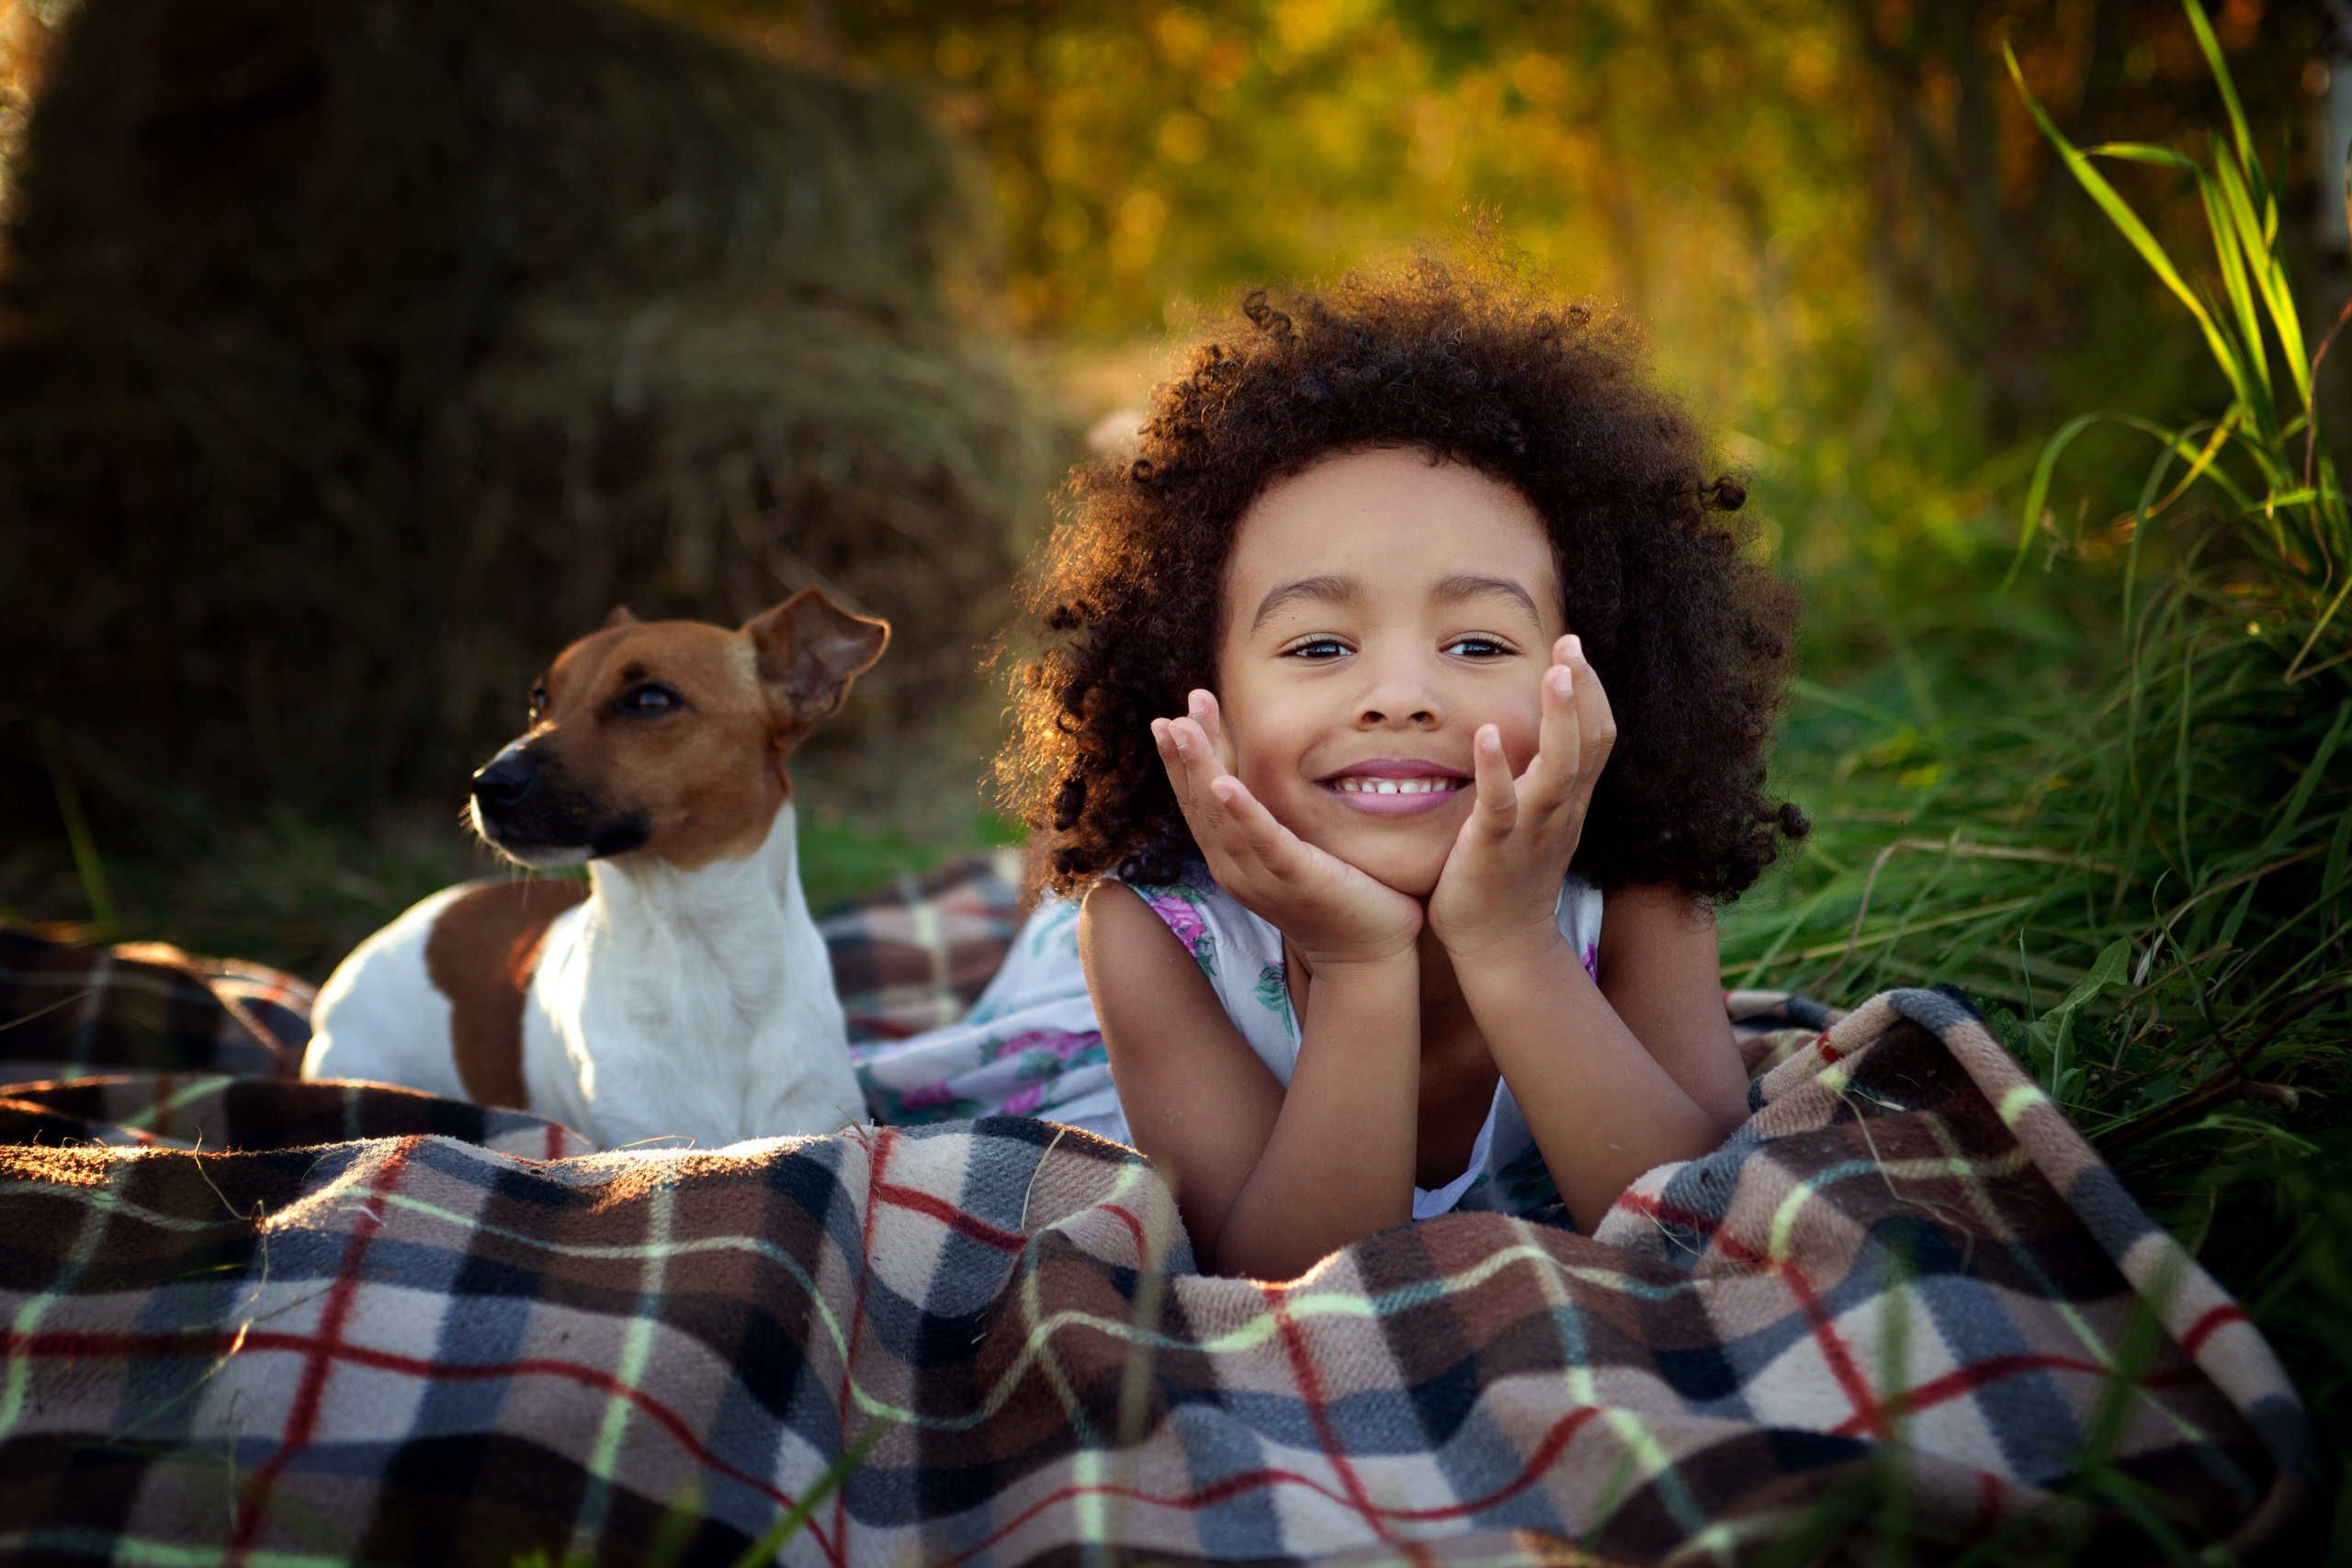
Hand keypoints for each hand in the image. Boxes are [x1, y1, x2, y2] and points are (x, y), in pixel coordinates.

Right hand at [1152, 690, 1422, 967]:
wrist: (1367, 957)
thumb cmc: (1339, 898)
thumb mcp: (1295, 852)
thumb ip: (1277, 819)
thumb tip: (1273, 779)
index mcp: (1233, 860)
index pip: (1199, 802)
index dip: (1183, 761)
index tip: (1173, 717)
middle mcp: (1235, 869)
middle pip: (1199, 803)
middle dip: (1184, 753)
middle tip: (1172, 711)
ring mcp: (1262, 877)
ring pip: (1219, 816)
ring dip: (1199, 768)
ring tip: (1183, 727)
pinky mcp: (1297, 879)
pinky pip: (1264, 841)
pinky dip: (1242, 811)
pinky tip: (1225, 782)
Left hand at [1428, 635, 1614, 960]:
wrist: (1501, 946)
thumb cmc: (1509, 877)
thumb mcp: (1537, 819)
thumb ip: (1541, 778)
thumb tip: (1533, 732)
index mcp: (1569, 800)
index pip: (1598, 736)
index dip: (1593, 691)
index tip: (1575, 647)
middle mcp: (1560, 809)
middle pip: (1590, 742)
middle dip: (1584, 690)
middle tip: (1572, 642)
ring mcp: (1531, 829)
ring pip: (1559, 768)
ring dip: (1559, 719)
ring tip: (1555, 673)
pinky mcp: (1494, 848)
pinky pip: (1501, 805)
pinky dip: (1496, 768)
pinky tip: (1488, 733)